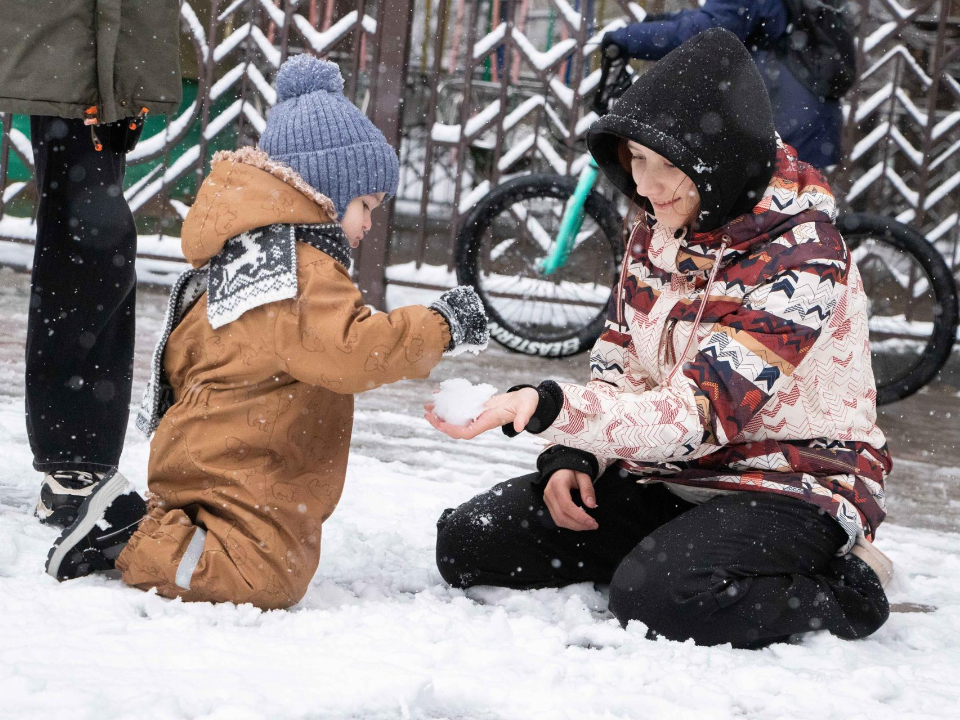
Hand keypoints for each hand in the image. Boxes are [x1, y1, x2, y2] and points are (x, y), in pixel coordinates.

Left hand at [424, 387, 538, 438]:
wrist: (528, 400)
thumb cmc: (528, 404)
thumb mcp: (527, 408)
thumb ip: (524, 417)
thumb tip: (521, 427)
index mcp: (489, 422)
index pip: (467, 432)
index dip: (452, 430)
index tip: (439, 424)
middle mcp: (481, 420)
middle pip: (456, 427)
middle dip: (440, 422)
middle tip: (426, 413)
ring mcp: (478, 413)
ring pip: (456, 417)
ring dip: (441, 412)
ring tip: (428, 405)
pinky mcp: (478, 405)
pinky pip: (460, 406)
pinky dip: (449, 401)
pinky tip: (440, 393)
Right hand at [544, 469, 597, 530]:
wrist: (562, 467)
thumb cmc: (574, 470)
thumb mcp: (584, 476)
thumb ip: (587, 489)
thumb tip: (591, 505)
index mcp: (557, 484)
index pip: (566, 505)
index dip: (579, 517)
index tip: (592, 522)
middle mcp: (549, 494)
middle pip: (561, 516)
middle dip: (578, 524)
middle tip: (594, 526)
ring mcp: (547, 500)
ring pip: (559, 520)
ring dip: (574, 526)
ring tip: (588, 525)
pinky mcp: (549, 505)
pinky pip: (557, 519)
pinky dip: (569, 524)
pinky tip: (580, 523)